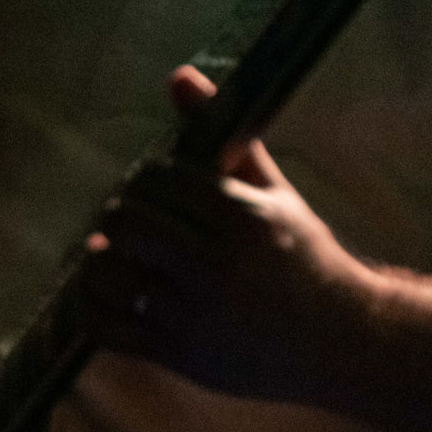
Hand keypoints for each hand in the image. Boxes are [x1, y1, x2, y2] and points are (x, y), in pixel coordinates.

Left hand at [80, 65, 371, 408]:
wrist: (339, 341)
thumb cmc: (305, 259)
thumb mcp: (275, 195)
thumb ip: (227, 139)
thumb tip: (180, 76)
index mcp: (245, 219)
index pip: (160, 179)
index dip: (147, 178)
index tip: (153, 188)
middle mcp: (219, 267)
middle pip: (128, 222)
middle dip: (119, 215)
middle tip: (127, 219)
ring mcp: (197, 316)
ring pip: (110, 274)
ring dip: (99, 259)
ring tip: (109, 253)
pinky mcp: (181, 355)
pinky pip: (109, 327)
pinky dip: (93, 305)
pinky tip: (106, 291)